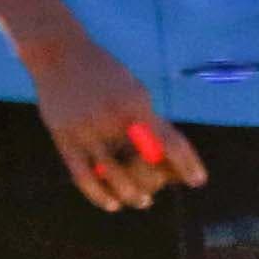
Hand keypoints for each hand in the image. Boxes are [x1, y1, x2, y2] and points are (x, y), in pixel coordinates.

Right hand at [21, 32, 205, 211]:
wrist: (59, 54)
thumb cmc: (104, 73)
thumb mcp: (133, 90)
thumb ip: (148, 119)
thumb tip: (167, 152)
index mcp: (137, 104)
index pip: (169, 141)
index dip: (187, 163)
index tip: (199, 180)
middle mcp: (114, 118)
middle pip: (142, 162)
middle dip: (156, 182)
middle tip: (158, 191)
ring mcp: (88, 130)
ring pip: (113, 175)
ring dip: (130, 194)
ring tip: (141, 201)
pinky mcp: (65, 140)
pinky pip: (83, 176)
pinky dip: (99, 195)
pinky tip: (111, 204)